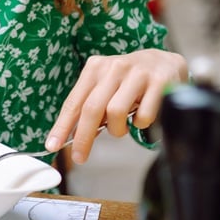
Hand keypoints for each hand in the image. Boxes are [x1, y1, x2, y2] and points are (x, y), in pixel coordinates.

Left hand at [46, 49, 186, 163]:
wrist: (166, 62)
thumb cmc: (130, 80)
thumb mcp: (107, 86)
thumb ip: (91, 106)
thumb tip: (72, 135)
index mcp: (96, 68)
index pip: (74, 101)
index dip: (62, 126)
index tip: (52, 145)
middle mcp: (114, 67)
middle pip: (92, 108)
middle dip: (83, 137)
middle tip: (80, 156)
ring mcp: (137, 73)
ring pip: (116, 112)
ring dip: (117, 129)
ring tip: (122, 127)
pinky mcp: (159, 82)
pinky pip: (143, 116)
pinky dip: (140, 125)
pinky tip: (142, 117)